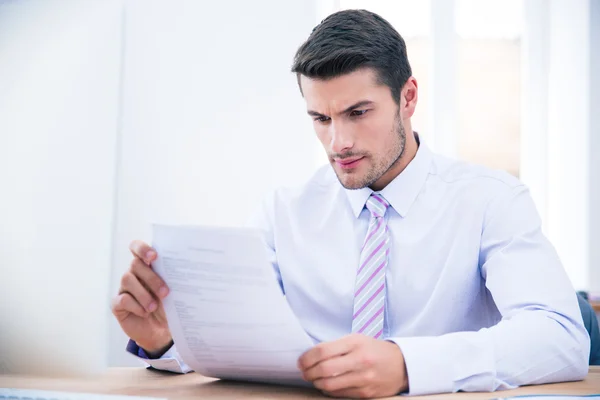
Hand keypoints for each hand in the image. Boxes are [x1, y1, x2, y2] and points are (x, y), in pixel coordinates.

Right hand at [111, 240, 172, 355]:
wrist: (162, 331)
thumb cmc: (169, 307)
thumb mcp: (174, 293)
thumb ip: (173, 279)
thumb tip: (185, 270)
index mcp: (147, 266)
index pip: (137, 248)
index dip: (142, 248)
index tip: (154, 256)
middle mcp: (133, 274)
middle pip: (135, 264)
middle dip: (151, 278)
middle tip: (165, 292)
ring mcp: (124, 288)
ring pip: (127, 279)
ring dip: (143, 294)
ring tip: (154, 307)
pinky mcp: (117, 304)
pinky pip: (122, 299)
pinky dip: (135, 306)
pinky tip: (145, 313)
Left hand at [298, 334, 407, 397]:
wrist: (401, 365)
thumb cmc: (374, 350)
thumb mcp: (357, 340)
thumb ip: (336, 346)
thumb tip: (311, 356)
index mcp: (355, 343)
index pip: (323, 351)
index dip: (307, 358)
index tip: (301, 361)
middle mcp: (360, 360)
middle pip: (324, 369)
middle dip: (308, 372)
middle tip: (304, 372)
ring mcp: (363, 378)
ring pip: (329, 384)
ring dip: (316, 383)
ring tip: (314, 379)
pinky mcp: (365, 393)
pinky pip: (339, 394)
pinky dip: (328, 390)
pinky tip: (326, 385)